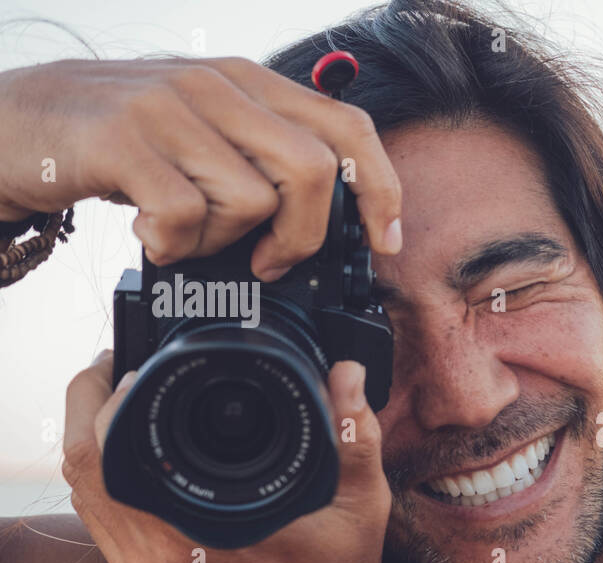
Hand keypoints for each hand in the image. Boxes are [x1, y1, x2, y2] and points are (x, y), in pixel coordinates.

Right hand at [0, 57, 401, 278]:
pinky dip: (173, 246)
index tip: (385, 243)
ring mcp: (168, 107)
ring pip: (251, 201)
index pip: (349, 126)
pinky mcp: (121, 139)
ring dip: (221, 243)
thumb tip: (330, 218)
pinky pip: (186, 216)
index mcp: (248, 81)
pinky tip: (148, 234)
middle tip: (267, 262)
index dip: (381, 189)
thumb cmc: (116, 139)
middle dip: (302, 237)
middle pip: (312, 172)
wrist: (8, 122)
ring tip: (181, 234)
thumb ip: (260, 156)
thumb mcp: (200, 133)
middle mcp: (216, 83)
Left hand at [61, 350, 398, 562]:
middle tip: (122, 369)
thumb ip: (356, 439)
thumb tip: (348, 375)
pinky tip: (132, 455)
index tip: (132, 356)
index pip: (110, 448)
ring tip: (123, 401)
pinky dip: (104, 479)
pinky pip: (100, 521)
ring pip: (83, 493)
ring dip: (90, 440)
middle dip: (88, 404)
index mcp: (201, 536)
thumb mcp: (363, 511)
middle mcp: (157, 558)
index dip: (106, 389)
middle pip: (80, 464)